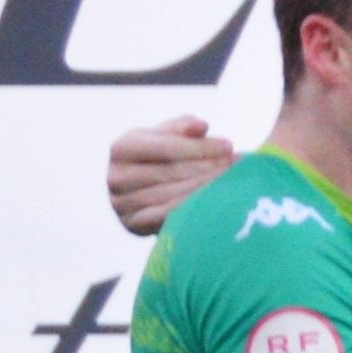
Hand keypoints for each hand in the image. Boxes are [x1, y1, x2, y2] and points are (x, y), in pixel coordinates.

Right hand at [108, 112, 233, 236]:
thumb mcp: (167, 136)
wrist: (141, 193)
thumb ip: (182, 127)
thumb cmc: (159, 157)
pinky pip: (168, 217)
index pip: (166, 146)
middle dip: (207, 167)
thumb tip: (201, 126)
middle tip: (235, 165)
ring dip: (206, 188)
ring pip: (172, 195)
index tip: (228, 146)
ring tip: (231, 182)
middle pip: (171, 171)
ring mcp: (122, 204)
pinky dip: (193, 208)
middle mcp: (116, 176)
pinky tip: (215, 202)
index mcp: (122, 147)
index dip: (199, 146)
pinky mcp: (133, 225)